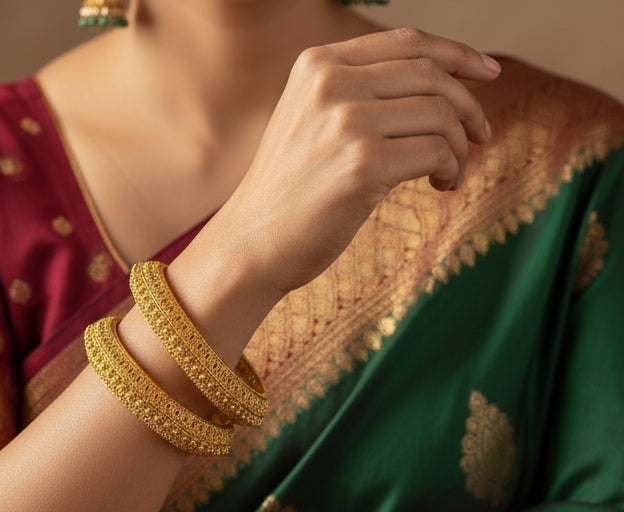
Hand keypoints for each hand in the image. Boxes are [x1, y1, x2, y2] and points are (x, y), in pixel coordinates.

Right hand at [212, 28, 499, 296]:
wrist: (251, 244)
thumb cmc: (287, 194)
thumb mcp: (309, 123)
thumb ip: (356, 95)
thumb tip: (438, 88)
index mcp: (317, 65)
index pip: (408, 42)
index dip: (458, 54)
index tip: (487, 73)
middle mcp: (331, 83)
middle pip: (432, 75)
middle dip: (468, 106)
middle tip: (480, 135)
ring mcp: (346, 122)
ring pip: (440, 114)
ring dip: (458, 147)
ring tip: (449, 173)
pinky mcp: (362, 164)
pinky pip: (436, 152)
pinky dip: (451, 169)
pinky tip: (440, 186)